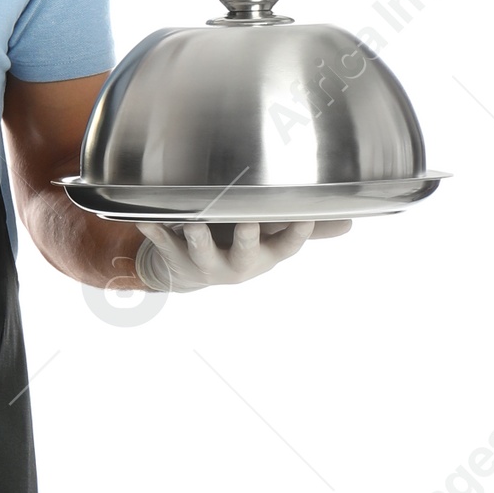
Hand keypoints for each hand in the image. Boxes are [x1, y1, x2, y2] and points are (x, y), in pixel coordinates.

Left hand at [135, 215, 351, 292]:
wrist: (192, 275)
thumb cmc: (240, 247)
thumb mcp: (272, 241)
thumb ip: (302, 226)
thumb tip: (349, 219)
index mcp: (264, 257)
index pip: (287, 247)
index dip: (296, 235)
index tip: (305, 220)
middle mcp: (236, 265)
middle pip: (245, 252)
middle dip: (246, 238)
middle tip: (248, 222)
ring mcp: (204, 263)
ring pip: (201, 250)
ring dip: (198, 236)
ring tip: (194, 221)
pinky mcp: (175, 257)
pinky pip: (162, 242)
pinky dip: (153, 230)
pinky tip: (143, 217)